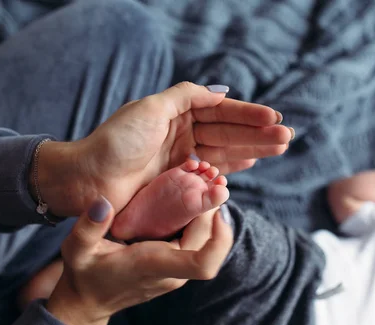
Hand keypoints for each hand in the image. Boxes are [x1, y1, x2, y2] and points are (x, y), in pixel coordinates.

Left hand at [37, 82, 291, 216]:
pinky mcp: (177, 184)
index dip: (247, 116)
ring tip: (279, 149)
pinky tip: (250, 164)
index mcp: (175, 115)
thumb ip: (186, 96)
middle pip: (227, 133)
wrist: (88, 180)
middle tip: (286, 138)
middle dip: (257, 134)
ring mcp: (180, 160)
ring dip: (252, 151)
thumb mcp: (150, 108)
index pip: (219, 113)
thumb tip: (221, 91)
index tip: (274, 118)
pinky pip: (210, 174)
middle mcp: (181, 135)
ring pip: (223, 153)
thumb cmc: (116, 142)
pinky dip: (231, 169)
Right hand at [46, 197, 232, 324]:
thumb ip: (88, 227)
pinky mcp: (175, 268)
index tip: (216, 211)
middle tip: (206, 183)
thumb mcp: (77, 249)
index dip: (219, 240)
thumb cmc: (83, 275)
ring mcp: (176, 273)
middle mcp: (172, 273)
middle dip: (213, 214)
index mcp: (154, 266)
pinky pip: (197, 246)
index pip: (202, 264)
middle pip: (210, 246)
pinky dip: (199, 224)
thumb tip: (103, 203)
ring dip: (208, 218)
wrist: (88, 302)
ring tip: (199, 188)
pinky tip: (188, 203)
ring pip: (206, 245)